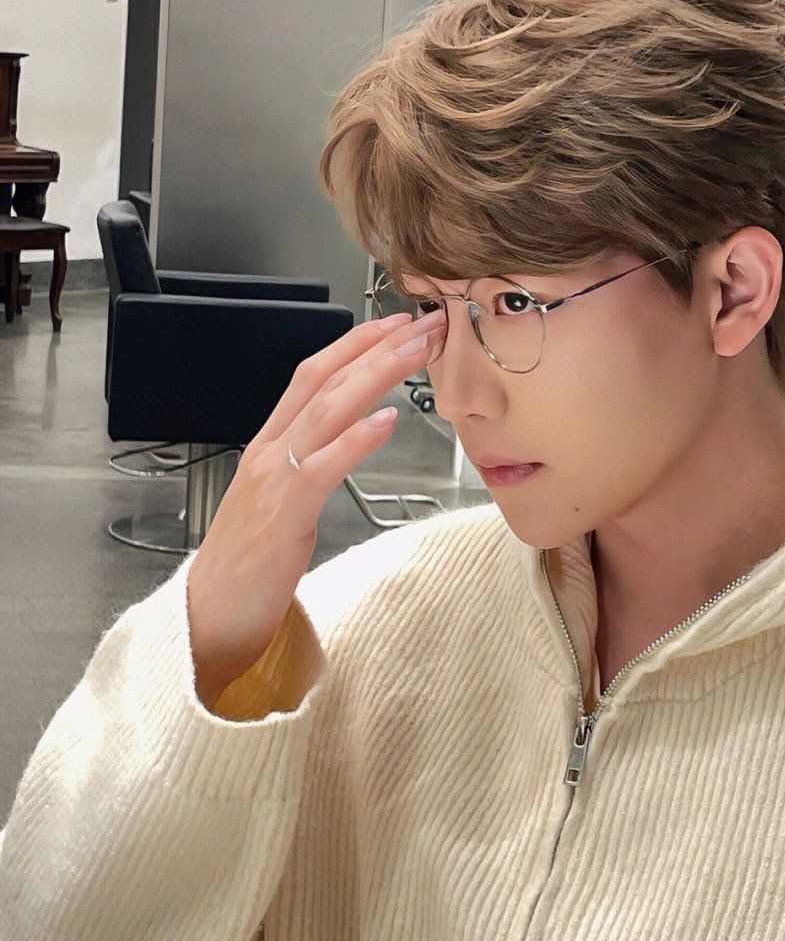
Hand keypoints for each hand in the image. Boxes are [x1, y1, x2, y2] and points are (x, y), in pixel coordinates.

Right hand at [186, 306, 446, 704]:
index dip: (353, 344)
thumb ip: (310, 461)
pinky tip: (387, 421)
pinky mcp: (284, 513)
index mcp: (269, 445)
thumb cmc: (249, 563)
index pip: (311, 375)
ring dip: (375, 375)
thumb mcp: (281, 498)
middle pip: (324, 381)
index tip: (393, 324)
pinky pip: (324, 466)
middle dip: (374, 347)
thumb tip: (356, 433)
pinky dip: (357, 439)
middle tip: (420, 324)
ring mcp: (274, 478)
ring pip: (327, 410)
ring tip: (414, 352)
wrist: (208, 616)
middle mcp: (269, 451)